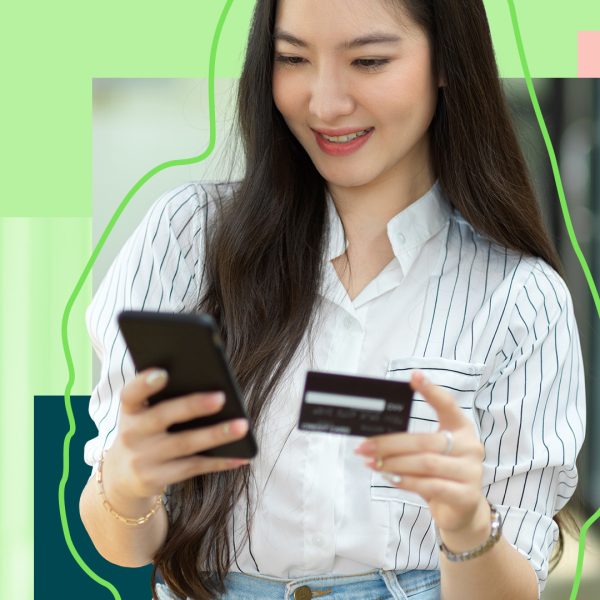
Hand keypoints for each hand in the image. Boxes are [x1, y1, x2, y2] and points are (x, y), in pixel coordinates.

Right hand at [102, 368, 250, 507]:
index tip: (163, 373)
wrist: (122, 476)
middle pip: (162, 417)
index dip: (144, 384)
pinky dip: (219, 461)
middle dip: (192, 406)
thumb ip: (165, 399)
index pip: (131, 394)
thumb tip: (211, 386)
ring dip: (216, 435)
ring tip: (242, 426)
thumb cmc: (145, 431)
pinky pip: (193, 468)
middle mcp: (132, 434)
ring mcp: (142, 459)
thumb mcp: (144, 414)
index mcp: (130, 410)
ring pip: (184, 444)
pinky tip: (241, 455)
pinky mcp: (156, 479)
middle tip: (221, 397)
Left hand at [355, 370, 489, 539]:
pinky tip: (389, 477)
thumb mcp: (431, 452)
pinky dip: (405, 480)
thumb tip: (374, 436)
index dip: (431, 391)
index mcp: (462, 428)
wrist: (463, 511)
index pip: (447, 405)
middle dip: (390, 443)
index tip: (414, 376)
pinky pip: (429, 485)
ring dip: (393, 463)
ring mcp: (471, 472)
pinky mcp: (465, 495)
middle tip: (365, 446)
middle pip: (424, 441)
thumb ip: (413, 442)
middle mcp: (470, 447)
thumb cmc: (441, 474)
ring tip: (372, 462)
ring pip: (424, 463)